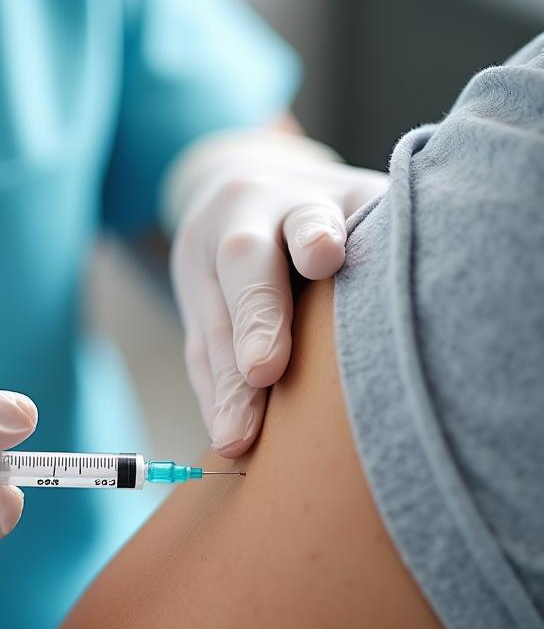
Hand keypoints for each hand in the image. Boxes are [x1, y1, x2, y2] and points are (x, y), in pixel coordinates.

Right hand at [167, 130, 386, 455]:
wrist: (246, 191)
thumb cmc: (330, 216)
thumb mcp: (357, 208)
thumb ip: (381, 242)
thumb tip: (436, 300)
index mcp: (301, 196)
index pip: (307, 213)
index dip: (316, 235)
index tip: (326, 259)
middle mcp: (244, 221)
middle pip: (245, 265)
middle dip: (257, 319)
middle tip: (265, 370)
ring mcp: (207, 264)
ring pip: (213, 324)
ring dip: (226, 385)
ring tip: (234, 437)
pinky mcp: (192, 307)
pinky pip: (197, 355)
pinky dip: (213, 396)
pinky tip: (226, 433)